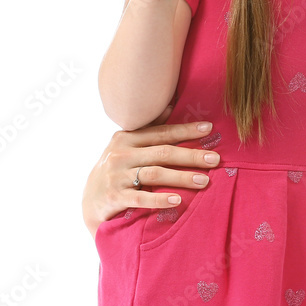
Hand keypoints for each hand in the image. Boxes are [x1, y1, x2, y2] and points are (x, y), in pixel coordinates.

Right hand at [82, 112, 220, 236]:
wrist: (91, 200)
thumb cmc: (117, 169)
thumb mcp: (127, 145)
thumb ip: (148, 129)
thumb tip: (171, 104)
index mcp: (127, 138)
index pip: (161, 133)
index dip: (186, 130)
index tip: (209, 129)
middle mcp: (121, 154)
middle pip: (162, 153)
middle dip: (191, 155)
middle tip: (215, 159)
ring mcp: (116, 176)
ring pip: (154, 174)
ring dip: (182, 177)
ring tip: (204, 181)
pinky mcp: (114, 198)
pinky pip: (140, 199)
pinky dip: (159, 200)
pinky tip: (178, 200)